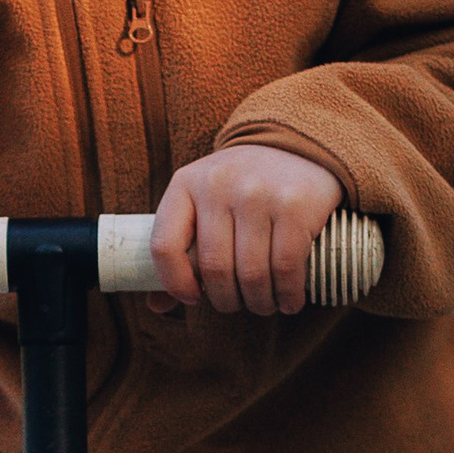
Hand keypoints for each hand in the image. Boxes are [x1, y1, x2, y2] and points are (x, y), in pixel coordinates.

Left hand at [153, 147, 345, 317]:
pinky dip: (288, 295)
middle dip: (226, 300)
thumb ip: (179, 250)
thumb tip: (158, 306)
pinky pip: (286, 267)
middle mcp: (219, 186)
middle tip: (236, 304)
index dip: (175, 283)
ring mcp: (258, 194)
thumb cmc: (240, 187)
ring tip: (263, 304)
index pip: (164, 245)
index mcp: (185, 184)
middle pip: (214, 268)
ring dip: (258, 302)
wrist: (296, 146)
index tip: (192, 297)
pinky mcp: (295, 206)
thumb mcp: (202, 204)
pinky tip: (289, 300)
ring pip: (252, 274)